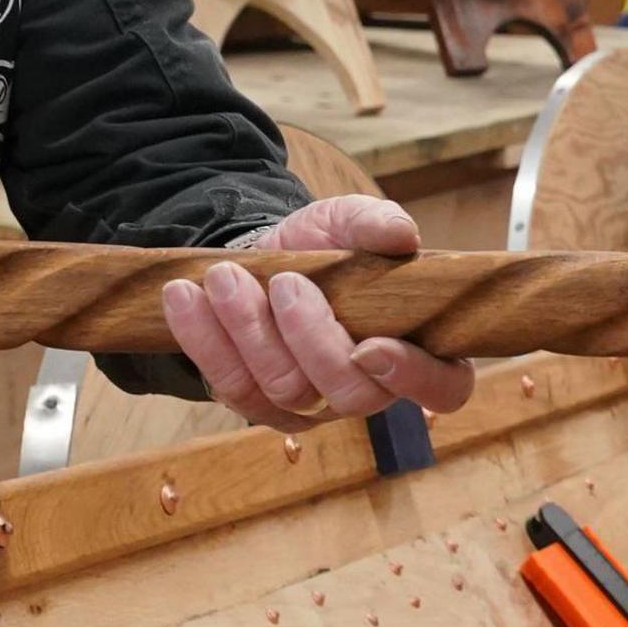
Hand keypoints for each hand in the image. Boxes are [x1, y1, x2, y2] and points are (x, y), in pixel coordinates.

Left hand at [160, 193, 474, 432]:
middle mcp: (370, 387)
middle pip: (353, 395)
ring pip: (285, 390)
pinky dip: (204, 339)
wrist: (263, 258)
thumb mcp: (348, 221)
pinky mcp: (257, 405)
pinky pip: (231, 387)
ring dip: (250, 331)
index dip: (413, 377)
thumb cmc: (324, 246)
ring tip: (225, 276)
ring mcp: (313, 405)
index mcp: (418, 348)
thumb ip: (376, 222)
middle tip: (286, 284)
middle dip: (312, 340)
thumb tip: (401, 234)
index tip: (372, 346)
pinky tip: (186, 296)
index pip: (442, 387)